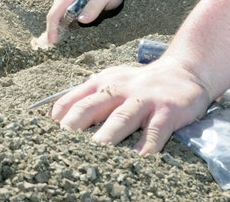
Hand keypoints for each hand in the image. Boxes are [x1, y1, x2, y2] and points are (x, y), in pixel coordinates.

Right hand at [35, 0, 126, 46]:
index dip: (51, 29)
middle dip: (50, 33)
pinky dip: (60, 28)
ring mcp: (67, 3)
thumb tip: (82, 20)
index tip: (53, 42)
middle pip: (52, 17)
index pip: (54, 14)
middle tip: (51, 49)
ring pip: (56, 19)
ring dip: (54, 31)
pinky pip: (62, 19)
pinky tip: (62, 38)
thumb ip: (94, 7)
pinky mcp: (72, 7)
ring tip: (55, 46)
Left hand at [49, 58, 212, 153]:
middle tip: (63, 142)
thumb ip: (87, 98)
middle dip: (76, 124)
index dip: (60, 114)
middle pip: (93, 106)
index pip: (75, 98)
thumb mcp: (111, 82)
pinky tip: (140, 157)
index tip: (46, 132)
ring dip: (109, 134)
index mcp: (102, 82)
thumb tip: (56, 119)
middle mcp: (119, 88)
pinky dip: (147, 143)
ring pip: (122, 117)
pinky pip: (155, 129)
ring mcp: (143, 99)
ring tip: (97, 150)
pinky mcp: (167, 110)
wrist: (183, 71)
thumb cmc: (139, 83)